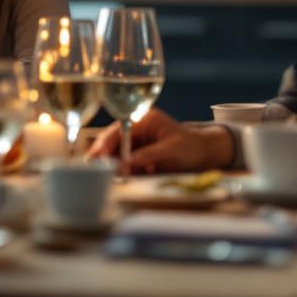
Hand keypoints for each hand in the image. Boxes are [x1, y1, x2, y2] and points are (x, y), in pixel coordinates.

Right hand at [87, 109, 232, 173]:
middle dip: (103, 153)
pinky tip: (115, 177)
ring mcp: (137, 140)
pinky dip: (119, 169)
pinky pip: (124, 160)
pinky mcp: (138, 152)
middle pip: (113, 139)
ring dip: (109, 162)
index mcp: (145, 119)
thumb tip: (127, 162)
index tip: (99, 156)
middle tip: (91, 166)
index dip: (107, 143)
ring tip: (101, 174)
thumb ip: (149, 154)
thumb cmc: (191, 148)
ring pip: (116, 151)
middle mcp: (137, 128)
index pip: (120, 129)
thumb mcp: (172, 150)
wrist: (204, 154)